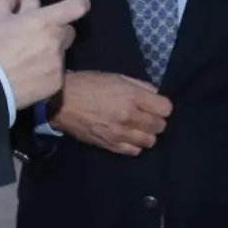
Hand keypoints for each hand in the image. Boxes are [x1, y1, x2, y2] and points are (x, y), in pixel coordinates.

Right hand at [0, 0, 88, 108]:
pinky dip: (47, 71)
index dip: (80, 2)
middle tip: (37, 35)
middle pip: (68, 31)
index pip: (78, 6)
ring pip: (62, 52)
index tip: (77, 3)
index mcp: (47, 21)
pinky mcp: (57, 84)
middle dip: (57, 29)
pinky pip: (57, 72)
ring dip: (51, 50)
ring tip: (29, 57)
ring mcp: (59, 65)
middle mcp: (58, 42)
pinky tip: (30, 73)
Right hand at [50, 71, 171, 155]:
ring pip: (150, 141)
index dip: (162, 105)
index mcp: (132, 97)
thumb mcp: (116, 77)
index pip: (166, 108)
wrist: (61, 102)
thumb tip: (155, 95)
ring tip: (137, 127)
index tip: (156, 104)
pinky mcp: (110, 146)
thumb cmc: (88, 84)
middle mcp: (130, 118)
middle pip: (160, 126)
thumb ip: (139, 86)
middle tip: (146, 115)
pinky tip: (128, 136)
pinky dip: (135, 145)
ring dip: (147, 134)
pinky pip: (134, 151)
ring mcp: (120, 134)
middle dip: (156, 120)